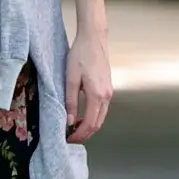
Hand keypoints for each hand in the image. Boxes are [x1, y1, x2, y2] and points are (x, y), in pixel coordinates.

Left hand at [64, 28, 112, 143]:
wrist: (94, 39)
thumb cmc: (81, 55)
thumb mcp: (71, 79)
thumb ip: (70, 101)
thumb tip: (70, 121)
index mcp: (97, 95)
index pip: (90, 123)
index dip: (80, 135)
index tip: (69, 139)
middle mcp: (107, 96)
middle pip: (98, 124)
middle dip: (85, 134)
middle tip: (71, 138)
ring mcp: (109, 92)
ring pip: (101, 117)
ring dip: (89, 127)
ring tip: (75, 130)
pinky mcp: (108, 87)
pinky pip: (102, 109)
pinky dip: (93, 117)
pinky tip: (83, 117)